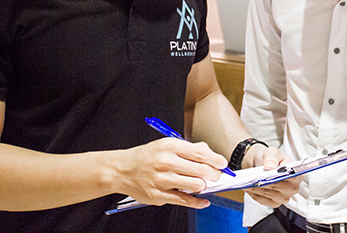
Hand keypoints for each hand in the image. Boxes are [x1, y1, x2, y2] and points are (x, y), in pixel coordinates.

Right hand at [113, 138, 227, 208]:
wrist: (123, 170)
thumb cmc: (148, 156)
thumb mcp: (167, 144)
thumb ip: (188, 148)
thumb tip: (209, 154)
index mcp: (170, 146)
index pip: (199, 153)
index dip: (215, 159)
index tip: (222, 163)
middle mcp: (166, 162)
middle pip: (200, 170)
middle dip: (213, 174)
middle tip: (216, 175)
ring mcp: (163, 180)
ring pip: (195, 185)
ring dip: (203, 186)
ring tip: (202, 183)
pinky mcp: (159, 196)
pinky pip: (185, 201)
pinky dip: (198, 202)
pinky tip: (203, 200)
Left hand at [243, 145, 301, 207]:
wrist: (260, 163)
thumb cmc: (269, 157)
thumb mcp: (271, 152)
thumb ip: (271, 157)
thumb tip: (270, 167)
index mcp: (297, 174)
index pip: (290, 177)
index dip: (279, 175)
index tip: (268, 170)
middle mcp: (293, 188)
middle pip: (277, 186)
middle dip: (265, 180)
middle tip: (253, 175)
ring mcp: (284, 197)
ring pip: (268, 193)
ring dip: (257, 187)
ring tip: (248, 180)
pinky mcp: (274, 203)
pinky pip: (262, 199)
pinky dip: (254, 193)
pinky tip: (249, 186)